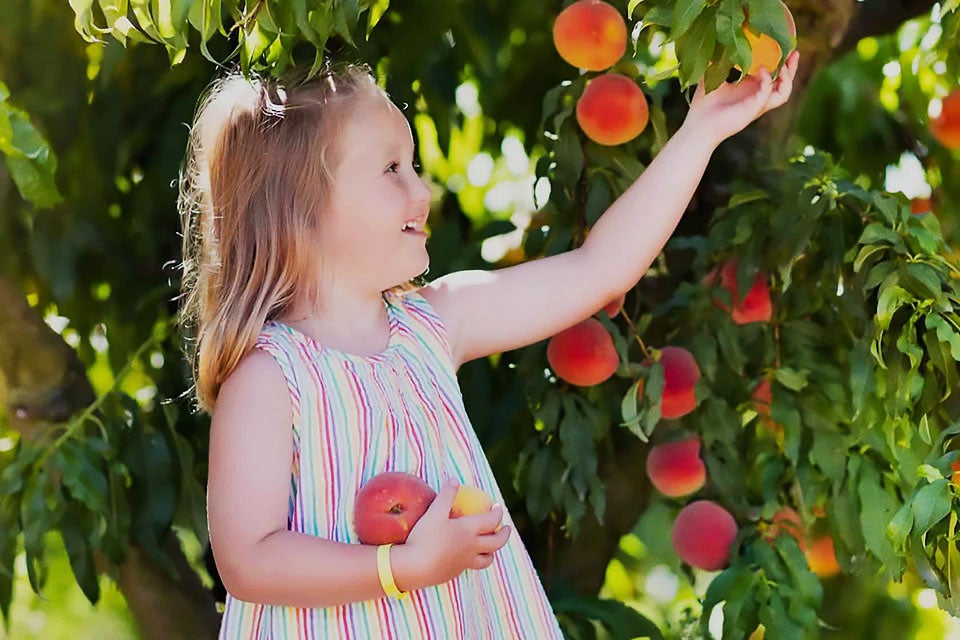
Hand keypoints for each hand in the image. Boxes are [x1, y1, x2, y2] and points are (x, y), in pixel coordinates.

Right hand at [391, 481, 511, 590]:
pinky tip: (467, 556)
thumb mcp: (434, 512)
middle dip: (504, 534)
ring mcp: (465, 562)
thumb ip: (446, 495)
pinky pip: (472, 566)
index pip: (492, 521)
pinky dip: (475, 559)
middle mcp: (472, 547)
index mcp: (469, 530)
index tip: (498, 507)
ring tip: (491, 547)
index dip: (498, 513)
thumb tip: (455, 480)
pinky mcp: (455, 572)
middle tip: (507, 528)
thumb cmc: (425, 537)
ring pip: (487, 559)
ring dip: (492, 551)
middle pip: (497, 542)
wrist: (414, 567)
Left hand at [684, 50, 799, 144]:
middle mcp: (757, 98)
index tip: (784, 46)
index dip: (781, 62)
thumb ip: (717, 61)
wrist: (698, 126)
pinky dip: (767, 81)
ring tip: (785, 63)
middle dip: (792, 68)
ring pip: (783, 93)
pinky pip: (767, 95)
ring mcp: (756, 105)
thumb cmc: (703, 105)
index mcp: (751, 89)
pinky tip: (761, 70)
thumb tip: (717, 42)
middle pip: (784, 84)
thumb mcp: (712, 77)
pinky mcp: (752, 110)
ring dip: (787, 78)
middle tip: (794, 52)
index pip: (773, 75)